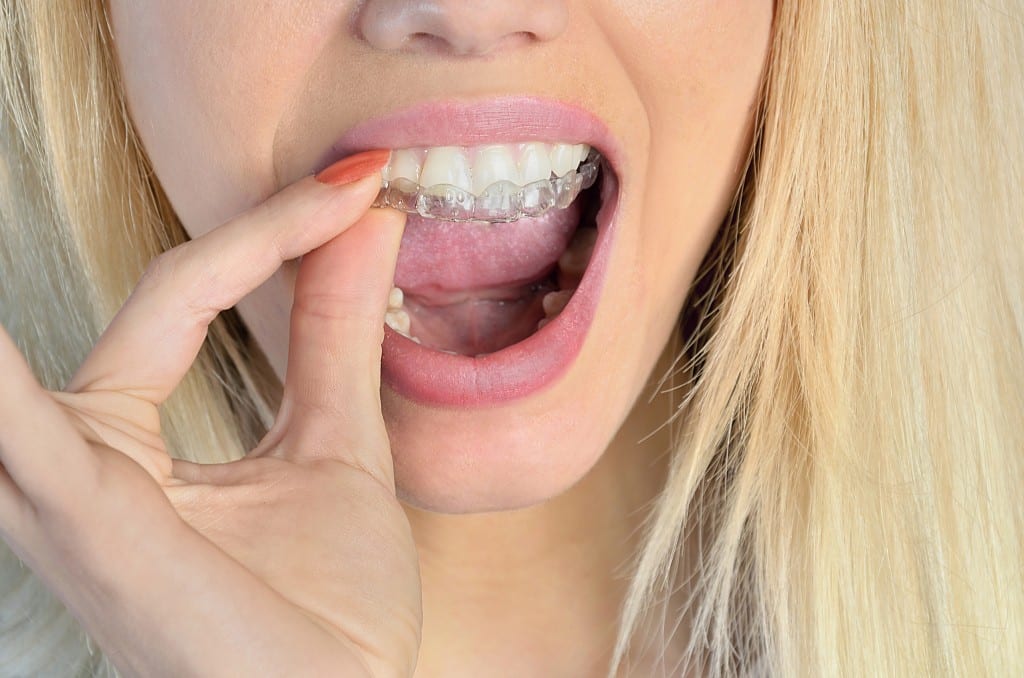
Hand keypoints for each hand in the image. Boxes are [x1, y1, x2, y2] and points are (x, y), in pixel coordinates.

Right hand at [0, 165, 420, 676]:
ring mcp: (72, 494)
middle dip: (244, 236)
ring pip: (46, 360)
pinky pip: (22, 435)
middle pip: (156, 300)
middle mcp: (81, 461)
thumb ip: (333, 331)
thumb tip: (367, 217)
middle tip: (355, 171)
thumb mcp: (334, 444)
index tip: (367, 181)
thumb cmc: (326, 614)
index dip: (280, 228)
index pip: (194, 289)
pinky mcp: (87, 525)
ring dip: (45, 313)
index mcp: (127, 444)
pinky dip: (1, 387)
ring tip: (144, 202)